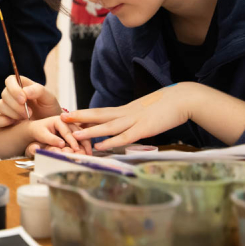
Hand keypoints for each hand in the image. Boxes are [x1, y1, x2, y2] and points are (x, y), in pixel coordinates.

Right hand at [0, 76, 61, 127]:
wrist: (50, 127)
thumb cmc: (50, 109)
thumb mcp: (49, 98)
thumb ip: (38, 91)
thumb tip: (25, 92)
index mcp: (22, 86)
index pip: (10, 80)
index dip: (14, 89)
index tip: (23, 99)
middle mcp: (12, 95)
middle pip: (4, 94)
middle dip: (16, 105)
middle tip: (29, 113)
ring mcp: (7, 108)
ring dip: (11, 113)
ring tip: (25, 119)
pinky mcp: (4, 120)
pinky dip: (0, 122)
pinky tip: (12, 124)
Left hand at [28, 118, 91, 154]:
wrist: (36, 129)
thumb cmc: (38, 131)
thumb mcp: (41, 134)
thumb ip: (51, 139)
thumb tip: (62, 144)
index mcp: (58, 119)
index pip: (67, 131)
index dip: (72, 141)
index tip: (76, 149)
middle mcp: (66, 121)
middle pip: (78, 131)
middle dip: (83, 141)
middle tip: (88, 152)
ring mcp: (70, 125)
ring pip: (81, 133)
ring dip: (86, 142)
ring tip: (89, 152)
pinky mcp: (72, 130)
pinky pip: (80, 136)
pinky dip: (84, 143)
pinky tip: (87, 150)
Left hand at [65, 83, 194, 150]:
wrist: (183, 98)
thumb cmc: (167, 105)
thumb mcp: (146, 111)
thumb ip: (135, 118)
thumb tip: (128, 125)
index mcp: (126, 110)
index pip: (101, 111)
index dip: (85, 114)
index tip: (69, 115)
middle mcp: (126, 113)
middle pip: (98, 114)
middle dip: (79, 117)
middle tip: (61, 117)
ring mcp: (134, 120)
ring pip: (108, 126)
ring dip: (90, 131)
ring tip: (74, 134)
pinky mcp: (144, 129)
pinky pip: (124, 137)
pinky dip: (111, 142)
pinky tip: (100, 147)